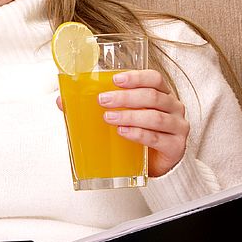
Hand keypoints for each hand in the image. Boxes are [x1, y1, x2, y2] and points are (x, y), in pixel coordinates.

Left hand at [57, 69, 188, 176]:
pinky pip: (157, 138)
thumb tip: (63, 101)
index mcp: (162, 94)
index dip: (136, 77)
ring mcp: (177, 127)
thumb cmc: (139, 134)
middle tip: (103, 100)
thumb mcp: (121, 116)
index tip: (115, 79)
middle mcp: (173, 107)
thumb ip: (96, 107)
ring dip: (130, 116)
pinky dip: (138, 134)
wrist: (156, 164)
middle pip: (152, 96)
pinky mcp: (175, 147)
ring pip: (155, 117)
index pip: (154, 79)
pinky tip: (123, 132)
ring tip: (109, 118)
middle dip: (126, 97)